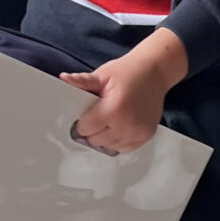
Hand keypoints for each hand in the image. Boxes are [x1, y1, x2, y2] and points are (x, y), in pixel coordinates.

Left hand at [61, 29, 187, 153]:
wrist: (154, 72)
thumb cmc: (128, 72)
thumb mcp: (103, 74)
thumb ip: (82, 81)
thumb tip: (64, 78)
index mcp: (113, 109)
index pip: (85, 129)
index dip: (82, 121)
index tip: (86, 113)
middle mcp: (127, 124)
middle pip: (96, 141)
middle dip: (92, 130)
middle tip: (98, 115)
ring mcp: (138, 132)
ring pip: (109, 147)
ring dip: (105, 137)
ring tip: (109, 121)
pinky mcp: (146, 135)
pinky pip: (124, 148)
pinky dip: (118, 141)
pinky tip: (119, 126)